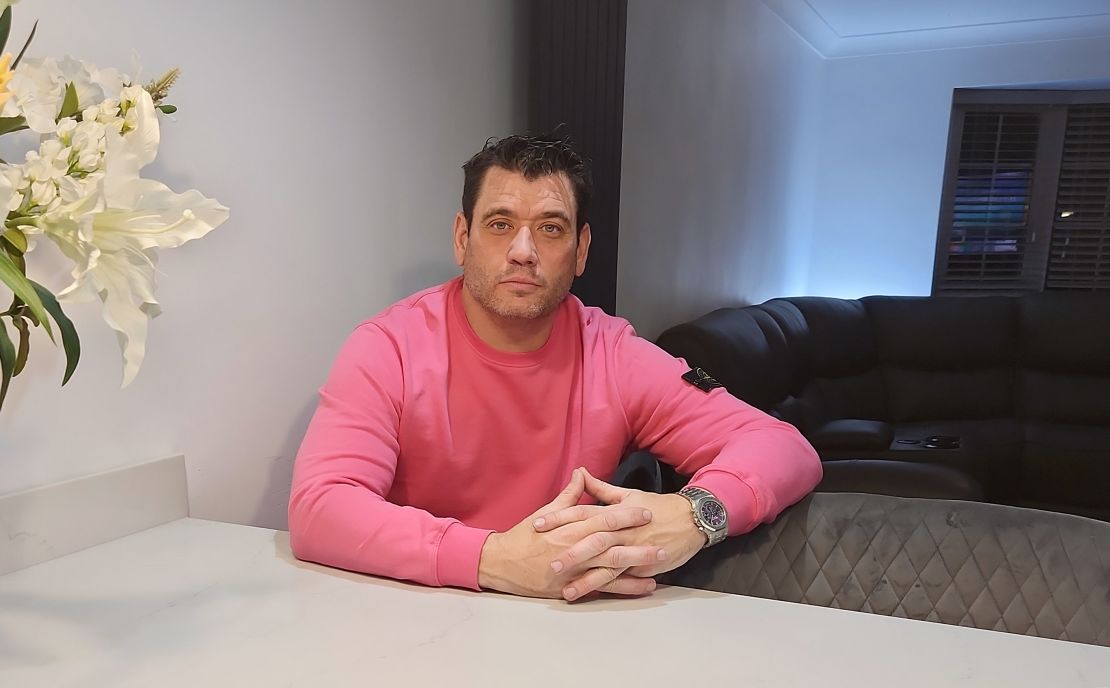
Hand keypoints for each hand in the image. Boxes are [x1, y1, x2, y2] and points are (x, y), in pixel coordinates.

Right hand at [478, 468, 665, 599]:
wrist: (501, 563)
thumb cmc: (523, 537)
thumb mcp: (546, 513)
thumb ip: (568, 496)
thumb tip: (582, 474)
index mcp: (569, 527)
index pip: (603, 518)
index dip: (626, 514)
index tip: (645, 510)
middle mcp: (574, 548)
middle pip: (612, 543)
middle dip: (638, 540)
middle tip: (661, 536)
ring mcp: (575, 570)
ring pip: (612, 567)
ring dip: (638, 564)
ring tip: (661, 560)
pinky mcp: (572, 587)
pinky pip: (604, 588)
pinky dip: (626, 587)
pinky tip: (645, 586)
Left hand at [533, 468, 707, 586]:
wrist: (691, 520)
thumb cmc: (657, 506)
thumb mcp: (628, 494)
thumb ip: (601, 488)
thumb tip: (580, 473)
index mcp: (615, 511)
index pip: (582, 512)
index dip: (559, 518)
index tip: (537, 525)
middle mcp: (622, 530)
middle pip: (592, 540)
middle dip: (570, 552)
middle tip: (547, 562)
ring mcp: (632, 549)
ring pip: (606, 564)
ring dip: (586, 577)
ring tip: (565, 587)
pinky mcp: (643, 566)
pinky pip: (622, 578)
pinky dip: (606, 586)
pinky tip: (591, 595)